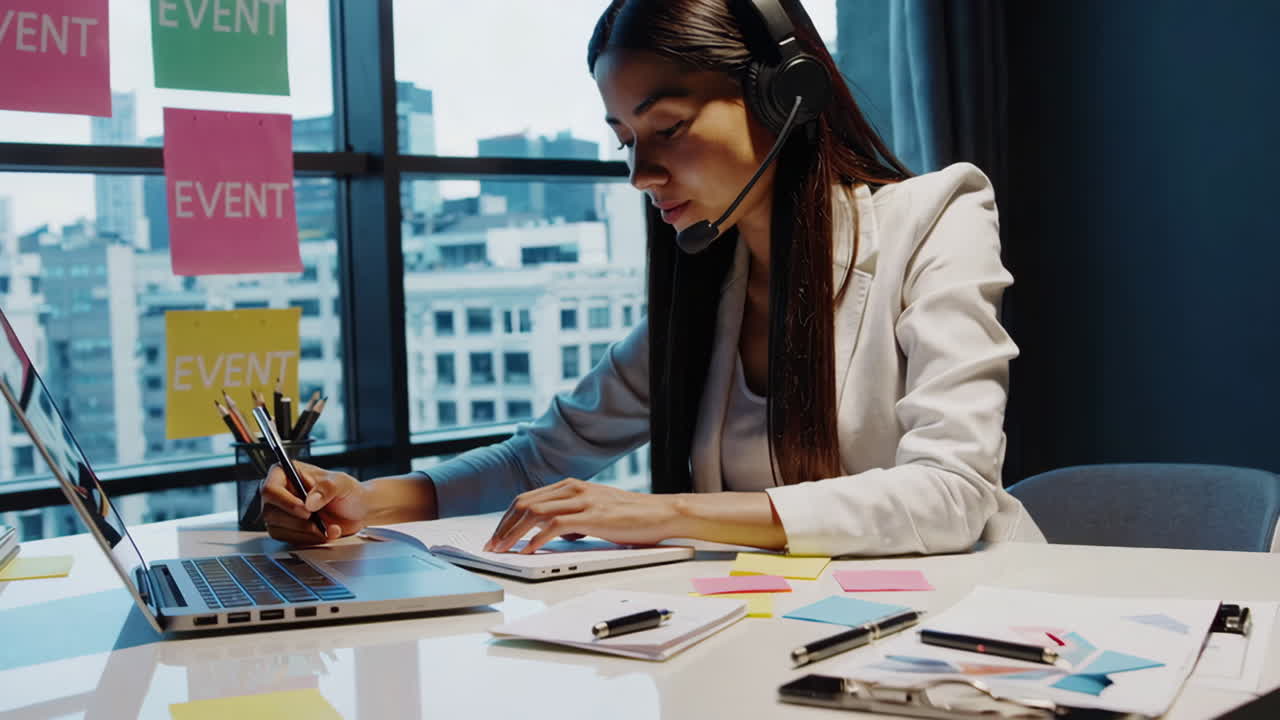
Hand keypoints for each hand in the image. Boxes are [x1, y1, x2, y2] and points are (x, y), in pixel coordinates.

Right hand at [260, 461, 369, 544]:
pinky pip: (288, 539)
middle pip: (270, 512)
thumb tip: (309, 502)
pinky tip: (324, 533)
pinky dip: (308, 539)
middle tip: (319, 523)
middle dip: (298, 522)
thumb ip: (327, 488)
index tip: (305, 510)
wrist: (358, 510)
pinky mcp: (287, 529)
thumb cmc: (347, 491)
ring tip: (328, 527)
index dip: (285, 502)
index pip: (270, 489)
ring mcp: (281, 512)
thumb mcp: (342, 483)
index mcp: (286, 473)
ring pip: (278, 528)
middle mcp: (279, 493)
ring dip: (306, 532)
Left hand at [483, 478, 679, 552]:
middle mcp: (573, 489)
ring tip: (502, 550)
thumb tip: (553, 533)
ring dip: (513, 533)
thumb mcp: (596, 512)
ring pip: (534, 513)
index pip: (528, 499)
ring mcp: (582, 501)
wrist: (662, 513)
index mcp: (572, 486)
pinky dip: (536, 539)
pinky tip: (528, 551)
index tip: (496, 536)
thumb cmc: (632, 517)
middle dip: (503, 526)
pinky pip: (554, 526)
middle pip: (524, 503)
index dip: (507, 518)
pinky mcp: (592, 516)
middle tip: (491, 545)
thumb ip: (573, 518)